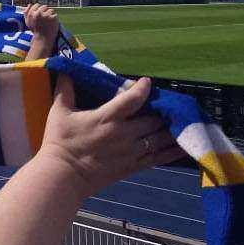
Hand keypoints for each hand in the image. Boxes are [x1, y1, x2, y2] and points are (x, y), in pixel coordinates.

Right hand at [24, 4, 59, 41]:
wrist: (43, 39)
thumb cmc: (36, 30)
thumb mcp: (28, 22)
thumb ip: (27, 13)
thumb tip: (29, 4)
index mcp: (32, 13)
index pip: (37, 5)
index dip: (39, 10)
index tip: (40, 15)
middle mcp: (38, 13)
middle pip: (44, 6)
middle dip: (45, 12)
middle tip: (45, 20)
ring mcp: (46, 15)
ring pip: (50, 10)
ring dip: (50, 15)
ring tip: (48, 22)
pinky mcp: (53, 17)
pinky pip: (55, 14)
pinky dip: (55, 18)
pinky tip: (52, 24)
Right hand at [36, 75, 184, 201]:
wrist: (63, 176)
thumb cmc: (60, 142)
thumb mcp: (59, 112)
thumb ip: (65, 89)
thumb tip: (66, 68)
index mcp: (107, 118)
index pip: (132, 100)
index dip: (143, 89)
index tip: (147, 82)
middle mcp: (124, 134)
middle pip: (152, 119)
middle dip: (161, 110)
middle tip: (167, 103)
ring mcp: (131, 152)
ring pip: (159, 138)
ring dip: (171, 128)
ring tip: (182, 120)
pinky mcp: (133, 166)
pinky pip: (158, 158)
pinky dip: (172, 151)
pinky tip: (184, 146)